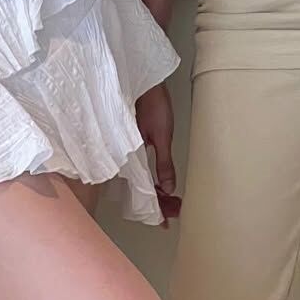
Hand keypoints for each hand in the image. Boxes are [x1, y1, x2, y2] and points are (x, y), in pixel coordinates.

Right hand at [135, 83, 180, 225]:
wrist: (142, 78)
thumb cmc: (151, 102)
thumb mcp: (161, 134)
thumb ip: (164, 163)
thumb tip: (168, 189)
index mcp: (131, 157)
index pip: (142, 190)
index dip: (154, 208)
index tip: (165, 221)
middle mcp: (126, 156)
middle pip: (139, 188)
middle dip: (154, 203)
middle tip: (172, 213)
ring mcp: (128, 150)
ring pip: (139, 179)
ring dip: (153, 191)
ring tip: (169, 202)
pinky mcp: (132, 142)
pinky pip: (139, 168)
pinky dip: (150, 177)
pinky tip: (158, 183)